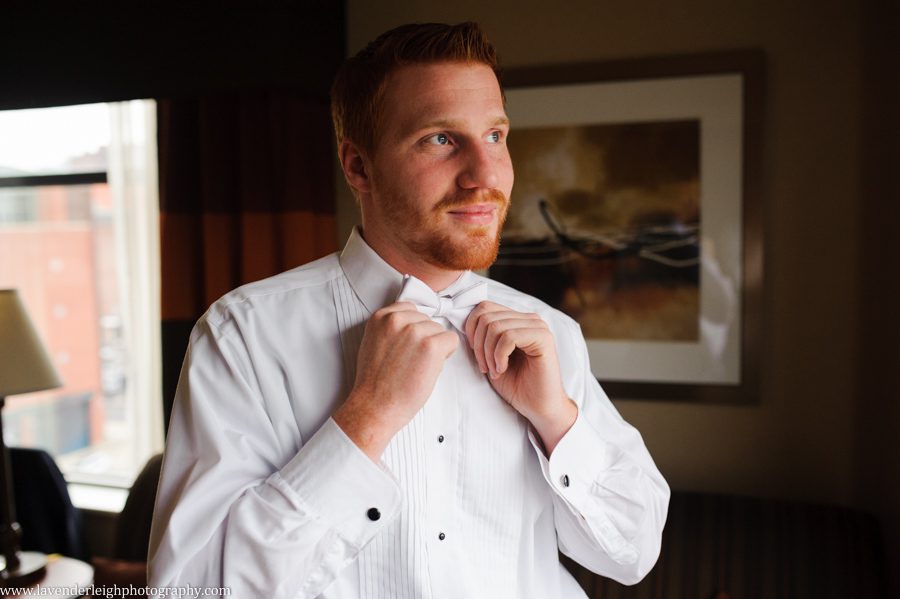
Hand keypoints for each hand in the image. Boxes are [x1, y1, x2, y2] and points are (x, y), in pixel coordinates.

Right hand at [334, 302, 458, 460]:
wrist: (375, 406)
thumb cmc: (375, 383)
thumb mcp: (374, 343)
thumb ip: (391, 329)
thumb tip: (415, 324)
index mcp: (380, 317)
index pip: (410, 309)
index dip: (413, 329)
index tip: (407, 346)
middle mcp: (397, 319)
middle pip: (427, 320)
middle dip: (424, 339)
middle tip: (410, 362)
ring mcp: (414, 331)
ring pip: (440, 330)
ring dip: (434, 348)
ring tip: (417, 367)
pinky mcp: (431, 345)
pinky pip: (451, 340)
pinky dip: (446, 354)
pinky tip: (429, 368)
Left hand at [464, 301, 576, 453]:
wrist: (537, 407)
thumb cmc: (515, 384)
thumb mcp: (490, 356)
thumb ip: (482, 336)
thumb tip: (463, 322)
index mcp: (516, 319)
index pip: (484, 307)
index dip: (471, 329)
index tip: (475, 354)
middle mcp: (528, 318)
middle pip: (486, 315)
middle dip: (478, 344)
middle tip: (484, 367)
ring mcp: (537, 326)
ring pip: (495, 326)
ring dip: (488, 353)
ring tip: (494, 370)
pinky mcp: (543, 338)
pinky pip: (509, 337)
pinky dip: (499, 356)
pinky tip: (502, 369)